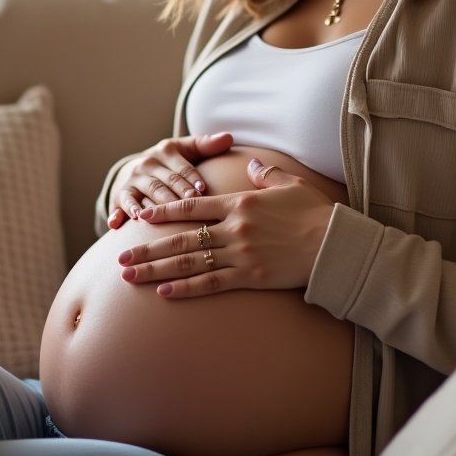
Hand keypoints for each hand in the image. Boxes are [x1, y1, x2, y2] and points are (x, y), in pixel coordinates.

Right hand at [106, 132, 234, 228]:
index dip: (191, 178)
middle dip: (176, 193)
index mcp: (166, 151)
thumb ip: (206, 145)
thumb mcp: (186, 150)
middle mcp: (148, 163)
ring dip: (154, 204)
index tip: (202, 190)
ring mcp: (133, 179)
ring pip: (147, 193)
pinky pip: (122, 204)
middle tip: (189, 206)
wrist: (135, 169)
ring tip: (161, 217)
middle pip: (165, 181)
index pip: (181, 167)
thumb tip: (229, 137)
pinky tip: (124, 222)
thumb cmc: (171, 163)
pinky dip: (121, 213)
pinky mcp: (120, 195)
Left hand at [118, 157, 335, 296]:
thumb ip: (266, 173)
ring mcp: (240, 253)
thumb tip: (251, 163)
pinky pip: (211, 283)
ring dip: (155, 269)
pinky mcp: (250, 277)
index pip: (193, 205)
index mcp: (240, 203)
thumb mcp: (290, 184)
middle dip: (146, 246)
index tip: (142, 215)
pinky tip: (164, 292)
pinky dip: (186, 288)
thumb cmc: (316, 213)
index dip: (164, 210)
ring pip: (188, 262)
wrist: (335, 244)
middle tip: (119, 254)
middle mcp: (233, 228)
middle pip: (180, 237)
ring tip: (129, 275)